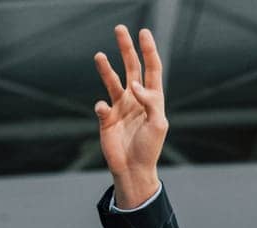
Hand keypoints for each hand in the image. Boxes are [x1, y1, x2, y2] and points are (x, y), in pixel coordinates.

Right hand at [94, 25, 166, 206]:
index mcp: (152, 99)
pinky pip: (101, 106)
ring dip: (105, 69)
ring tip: (98, 55)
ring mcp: (120, 108)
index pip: (151, 69)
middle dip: (126, 49)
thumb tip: (134, 84)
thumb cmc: (150, 148)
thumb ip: (150, 101)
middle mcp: (136, 99)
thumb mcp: (158, 124)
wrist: (133, 169)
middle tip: (119, 29)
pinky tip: (104, 110)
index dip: (148, 50)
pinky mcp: (106, 119)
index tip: (143, 32)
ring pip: (112, 82)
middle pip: (131, 68)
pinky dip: (101, 106)